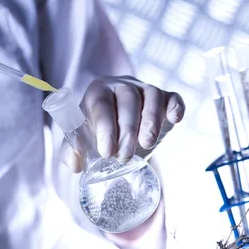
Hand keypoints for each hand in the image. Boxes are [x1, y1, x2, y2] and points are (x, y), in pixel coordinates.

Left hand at [60, 75, 184, 172]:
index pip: (101, 104)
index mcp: (98, 91)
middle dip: (127, 129)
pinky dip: (176, 107)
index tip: (107, 152)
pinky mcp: (165, 98)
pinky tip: (174, 119)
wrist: (119, 128)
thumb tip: (76, 163)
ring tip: (147, 144)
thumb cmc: (97, 131)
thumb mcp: (81, 140)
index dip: (105, 127)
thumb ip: (72, 151)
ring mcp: (145, 90)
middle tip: (124, 156)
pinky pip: (173, 97)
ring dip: (151, 120)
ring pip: (152, 96)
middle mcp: (122, 86)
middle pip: (128, 100)